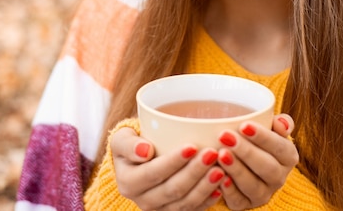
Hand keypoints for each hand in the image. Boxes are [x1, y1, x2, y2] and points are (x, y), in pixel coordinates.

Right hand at [111, 127, 225, 209]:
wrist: (137, 161)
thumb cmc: (132, 144)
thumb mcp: (122, 139)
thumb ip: (128, 144)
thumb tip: (144, 151)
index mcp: (128, 183)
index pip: (153, 173)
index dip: (173, 162)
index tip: (192, 146)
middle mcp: (143, 201)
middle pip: (172, 190)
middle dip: (194, 172)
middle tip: (212, 154)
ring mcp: (160, 210)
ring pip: (185, 203)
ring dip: (204, 187)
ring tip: (220, 169)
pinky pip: (194, 210)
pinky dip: (208, 200)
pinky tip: (220, 186)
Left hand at [215, 114, 298, 209]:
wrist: (244, 161)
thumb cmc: (256, 139)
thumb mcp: (270, 128)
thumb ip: (281, 123)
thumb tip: (281, 122)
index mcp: (288, 156)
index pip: (280, 147)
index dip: (263, 137)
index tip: (243, 125)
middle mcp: (279, 177)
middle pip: (267, 167)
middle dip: (246, 152)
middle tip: (225, 137)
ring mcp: (263, 193)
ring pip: (252, 185)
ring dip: (236, 170)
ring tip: (220, 154)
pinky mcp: (246, 204)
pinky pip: (238, 201)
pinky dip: (228, 190)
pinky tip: (219, 177)